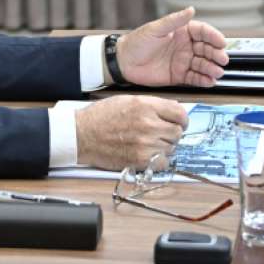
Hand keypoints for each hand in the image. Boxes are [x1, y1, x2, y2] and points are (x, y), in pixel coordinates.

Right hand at [74, 95, 188, 171]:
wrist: (82, 134)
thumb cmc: (100, 117)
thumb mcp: (127, 100)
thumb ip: (152, 104)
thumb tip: (173, 110)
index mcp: (145, 105)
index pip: (180, 113)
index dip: (181, 119)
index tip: (178, 123)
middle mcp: (148, 123)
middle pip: (178, 132)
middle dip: (171, 133)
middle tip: (160, 134)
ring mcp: (145, 143)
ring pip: (172, 148)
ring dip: (164, 147)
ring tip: (149, 143)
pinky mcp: (140, 160)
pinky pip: (163, 163)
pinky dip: (158, 160)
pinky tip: (147, 154)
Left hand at [115, 7, 228, 87]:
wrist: (123, 62)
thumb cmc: (136, 43)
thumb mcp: (155, 29)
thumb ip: (174, 20)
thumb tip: (190, 9)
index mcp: (181, 32)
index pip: (202, 32)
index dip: (213, 36)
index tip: (221, 41)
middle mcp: (185, 46)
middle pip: (206, 49)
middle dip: (216, 54)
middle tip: (222, 59)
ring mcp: (182, 61)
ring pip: (202, 64)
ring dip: (211, 68)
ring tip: (216, 72)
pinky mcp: (179, 75)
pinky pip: (194, 78)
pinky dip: (203, 80)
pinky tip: (209, 81)